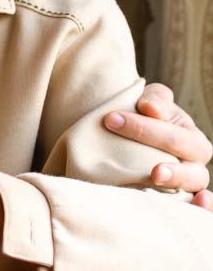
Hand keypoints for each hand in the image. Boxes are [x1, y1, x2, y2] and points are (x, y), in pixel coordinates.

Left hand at [104, 83, 212, 208]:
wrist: (129, 135)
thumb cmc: (143, 116)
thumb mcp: (150, 102)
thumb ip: (155, 100)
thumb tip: (150, 109)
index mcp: (191, 139)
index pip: (174, 137)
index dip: (144, 129)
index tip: (110, 119)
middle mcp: (193, 163)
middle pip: (189, 167)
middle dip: (170, 166)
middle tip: (153, 170)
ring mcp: (186, 183)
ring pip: (193, 186)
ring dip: (178, 184)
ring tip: (158, 178)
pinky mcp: (175, 199)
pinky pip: (193, 208)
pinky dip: (199, 209)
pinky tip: (196, 204)